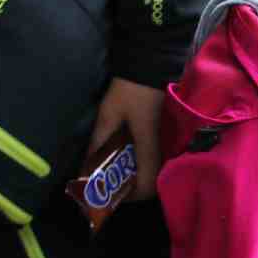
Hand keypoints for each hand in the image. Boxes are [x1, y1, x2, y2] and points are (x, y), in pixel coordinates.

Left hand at [84, 77, 165, 200]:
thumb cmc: (130, 90)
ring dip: (141, 171)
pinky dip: (146, 158)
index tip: (115, 192)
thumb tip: (87, 164)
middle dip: (135, 185)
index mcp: (149, 147)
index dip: (131, 196)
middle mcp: (164, 147)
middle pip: (155, 179)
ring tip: (122, 165)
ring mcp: (170, 138)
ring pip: (158, 167)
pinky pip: (160, 154)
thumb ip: (98, 141)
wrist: (153, 62)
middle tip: (116, 180)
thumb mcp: (108, 115)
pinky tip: (133, 149)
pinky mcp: (170, 130)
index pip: (146, 185)